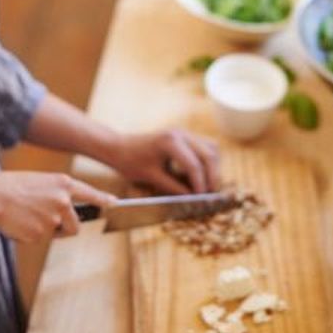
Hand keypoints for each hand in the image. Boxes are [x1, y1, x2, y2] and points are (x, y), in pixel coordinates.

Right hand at [0, 171, 116, 240]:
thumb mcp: (38, 182)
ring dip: (43, 231)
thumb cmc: (9, 187)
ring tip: (24, 216)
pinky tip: (16, 222)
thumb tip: (64, 215)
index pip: (90, 193)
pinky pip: (37, 240)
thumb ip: (56, 195)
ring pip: (54, 234)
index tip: (115, 203)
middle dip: (64, 230)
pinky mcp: (40, 234)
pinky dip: (28, 235)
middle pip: (75, 226)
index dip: (103, 199)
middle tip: (45, 222)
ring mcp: (53, 218)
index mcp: (63, 184)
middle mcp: (63, 200)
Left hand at [107, 130, 221, 193]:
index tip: (201, 199)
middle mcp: (181, 134)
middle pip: (209, 154)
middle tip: (209, 195)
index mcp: (170, 141)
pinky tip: (202, 176)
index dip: (200, 184)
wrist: (119, 147)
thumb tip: (194, 199)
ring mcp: (184, 133)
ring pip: (212, 148)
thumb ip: (174, 188)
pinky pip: (205, 147)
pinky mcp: (185, 137)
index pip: (194, 165)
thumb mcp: (152, 178)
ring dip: (213, 168)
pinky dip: (208, 162)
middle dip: (212, 176)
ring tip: (208, 186)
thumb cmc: (131, 162)